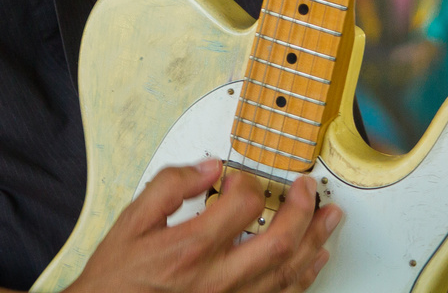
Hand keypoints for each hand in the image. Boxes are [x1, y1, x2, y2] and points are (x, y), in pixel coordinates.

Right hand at [70, 161, 339, 292]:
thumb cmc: (118, 278)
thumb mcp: (132, 221)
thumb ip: (169, 186)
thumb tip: (206, 167)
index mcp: (192, 248)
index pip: (243, 205)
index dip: (248, 182)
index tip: (239, 177)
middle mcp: (218, 280)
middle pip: (279, 243)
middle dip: (302, 210)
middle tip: (308, 190)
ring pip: (287, 273)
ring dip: (314, 242)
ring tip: (329, 219)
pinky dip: (303, 277)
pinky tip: (313, 261)